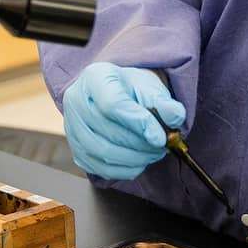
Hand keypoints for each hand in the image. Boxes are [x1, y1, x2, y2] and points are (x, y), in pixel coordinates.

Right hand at [61, 62, 185, 180]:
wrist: (112, 96)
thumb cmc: (130, 89)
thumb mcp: (149, 87)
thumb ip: (164, 102)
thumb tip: (175, 117)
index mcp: (94, 78)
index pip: (113, 104)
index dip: (139, 123)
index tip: (161, 136)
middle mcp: (76, 102)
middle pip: (108, 131)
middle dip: (141, 144)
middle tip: (163, 146)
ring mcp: (72, 128)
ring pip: (103, 152)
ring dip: (135, 158)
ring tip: (154, 153)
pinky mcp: (77, 151)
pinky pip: (101, 168)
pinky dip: (125, 169)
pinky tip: (140, 161)